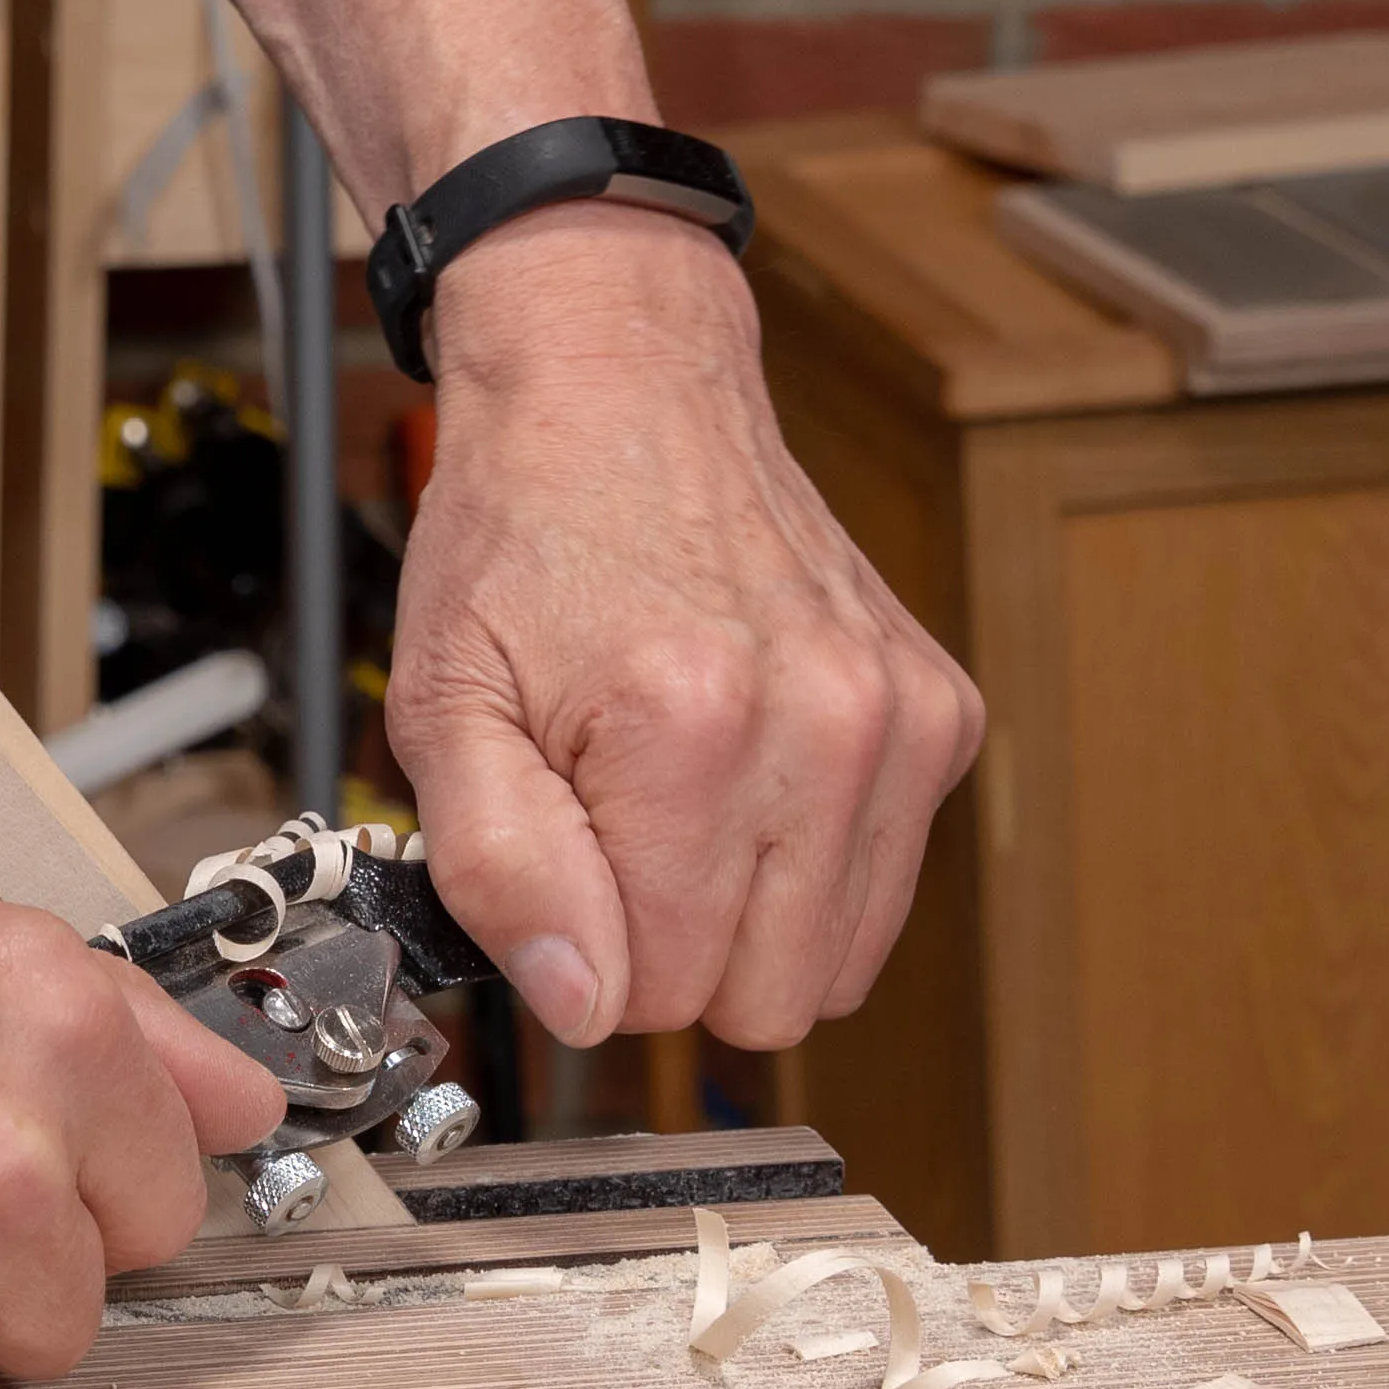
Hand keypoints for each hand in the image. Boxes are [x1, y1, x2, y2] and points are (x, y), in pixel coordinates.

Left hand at [382, 208, 982, 1049]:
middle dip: (673, 951)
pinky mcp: (941, 714)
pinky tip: (752, 768)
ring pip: (835, 966)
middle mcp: (823, 727)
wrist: (624, 385)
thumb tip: (579, 1003)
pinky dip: (813, 860)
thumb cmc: (525, 533)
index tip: (564, 855)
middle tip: (618, 835)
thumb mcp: (447, 705)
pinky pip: (883, 888)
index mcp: (688, 731)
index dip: (588, 952)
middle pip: (761, 1000)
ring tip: (683, 802)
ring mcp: (899, 721)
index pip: (654, 992)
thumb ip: (498, 871)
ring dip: (751, 916)